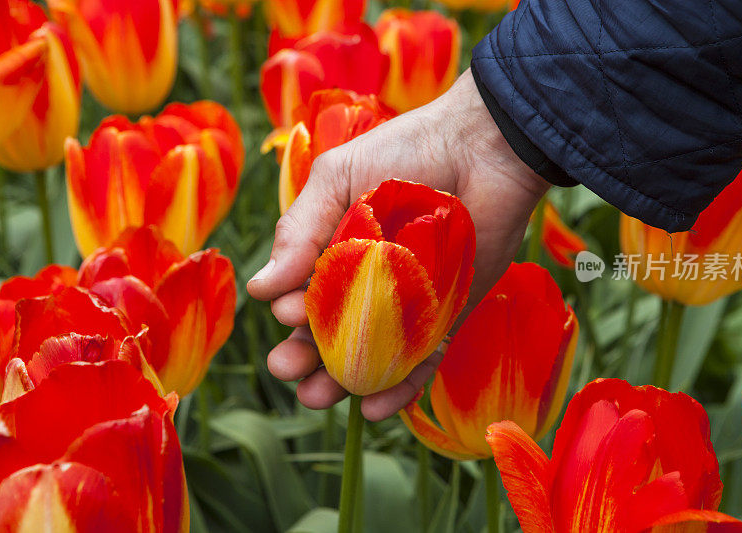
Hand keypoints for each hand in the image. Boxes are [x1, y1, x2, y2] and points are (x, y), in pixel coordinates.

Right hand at [247, 69, 549, 420]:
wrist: (483, 150)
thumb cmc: (406, 152)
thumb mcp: (337, 179)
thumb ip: (299, 230)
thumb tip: (258, 289)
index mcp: (333, 251)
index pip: (302, 297)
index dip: (292, 313)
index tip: (293, 311)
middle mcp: (367, 283)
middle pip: (329, 335)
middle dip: (304, 359)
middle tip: (290, 371)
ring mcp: (407, 305)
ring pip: (370, 358)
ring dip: (343, 383)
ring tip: (321, 397)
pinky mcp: (446, 317)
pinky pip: (421, 362)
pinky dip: (400, 389)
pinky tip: (375, 407)